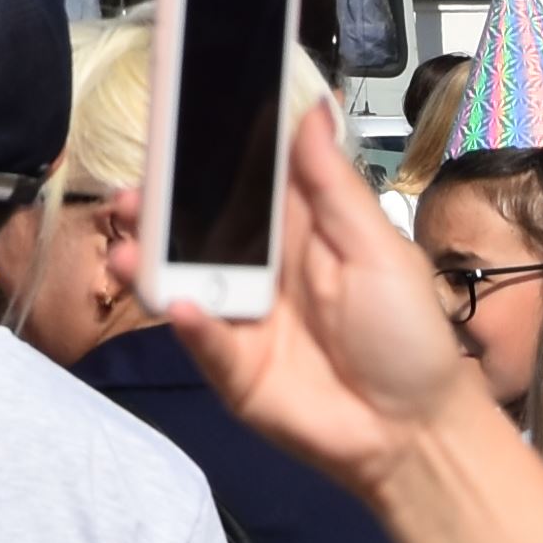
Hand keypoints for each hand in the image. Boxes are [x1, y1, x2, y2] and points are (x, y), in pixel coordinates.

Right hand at [170, 104, 492, 497]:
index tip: (170, 117)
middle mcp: (257, 266)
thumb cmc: (409, 335)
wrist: (416, 433)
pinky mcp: (230, 365)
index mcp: (296, 228)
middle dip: (155, 205)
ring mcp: (238, 315)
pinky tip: (181, 307)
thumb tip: (310, 109)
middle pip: (194, 226)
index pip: (240, 178)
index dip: (207, 150)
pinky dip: (186, 321)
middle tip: (131, 192)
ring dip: (147, 260)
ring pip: (180, 278)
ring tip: (126, 249)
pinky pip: (201, 337)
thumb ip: (333, 186)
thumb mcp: (379, 250)